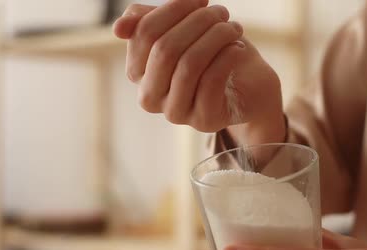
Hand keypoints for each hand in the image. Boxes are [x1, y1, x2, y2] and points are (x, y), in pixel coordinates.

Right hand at [113, 1, 285, 144]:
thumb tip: (118, 28)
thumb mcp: (181, 31)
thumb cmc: (212, 54)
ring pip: (188, 65)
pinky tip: (237, 48)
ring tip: (233, 28)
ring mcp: (175, 112)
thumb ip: (148, 22)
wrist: (248, 86)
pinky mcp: (203, 121)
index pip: (144, 33)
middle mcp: (150, 97)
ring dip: (215, 38)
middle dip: (197, 22)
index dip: (173, 9)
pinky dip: (227, 58)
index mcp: (138, 72)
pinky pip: (211, 82)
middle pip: (165, 49)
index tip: (201, 0)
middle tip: (221, 12)